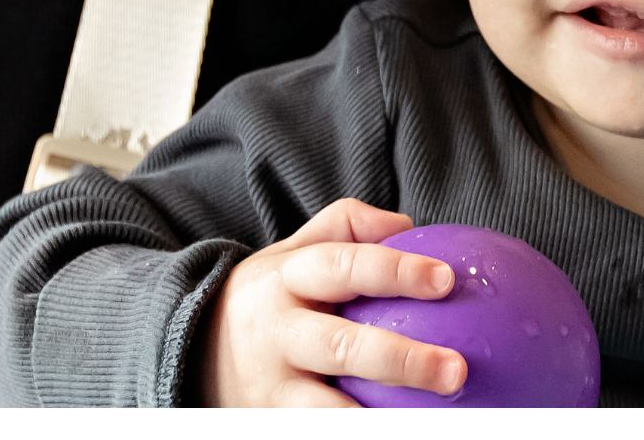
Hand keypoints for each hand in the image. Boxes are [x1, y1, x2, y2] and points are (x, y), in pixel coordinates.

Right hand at [203, 198, 466, 407]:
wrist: (186, 350)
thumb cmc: (267, 299)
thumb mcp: (289, 253)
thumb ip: (344, 228)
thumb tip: (407, 225)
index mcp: (286, 279)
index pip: (343, 266)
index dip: (394, 270)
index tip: (446, 279)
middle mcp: (278, 333)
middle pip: (341, 347)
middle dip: (401, 360)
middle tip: (457, 370)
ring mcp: (273, 385)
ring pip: (327, 407)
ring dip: (377, 417)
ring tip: (431, 419)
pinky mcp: (272, 418)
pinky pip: (318, 427)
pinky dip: (355, 428)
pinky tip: (404, 432)